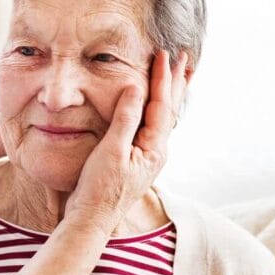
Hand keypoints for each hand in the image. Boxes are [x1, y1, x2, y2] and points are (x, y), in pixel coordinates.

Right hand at [64, 50, 187, 232]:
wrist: (91, 219)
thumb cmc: (99, 188)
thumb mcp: (111, 151)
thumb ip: (126, 118)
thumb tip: (136, 87)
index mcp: (154, 148)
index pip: (161, 105)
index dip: (162, 79)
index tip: (163, 55)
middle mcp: (156, 151)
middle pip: (170, 110)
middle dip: (175, 83)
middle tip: (183, 58)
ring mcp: (147, 157)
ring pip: (163, 118)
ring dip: (169, 94)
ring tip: (180, 76)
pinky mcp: (135, 160)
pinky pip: (151, 127)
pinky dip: (155, 110)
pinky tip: (154, 107)